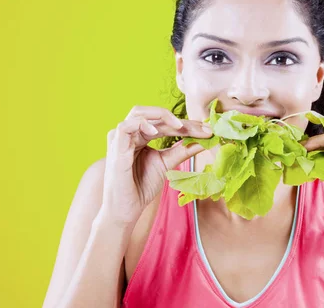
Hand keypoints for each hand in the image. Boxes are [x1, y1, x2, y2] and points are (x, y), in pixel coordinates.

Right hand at [100, 106, 212, 226]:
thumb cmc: (142, 187)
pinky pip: (125, 126)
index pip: (166, 122)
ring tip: (180, 126)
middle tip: (202, 128)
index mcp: (142, 135)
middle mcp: (130, 133)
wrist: (126, 209)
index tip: (208, 130)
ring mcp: (120, 138)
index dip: (187, 124)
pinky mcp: (114, 147)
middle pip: (155, 115)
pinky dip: (142, 124)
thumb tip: (206, 139)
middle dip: (181, 121)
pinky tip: (155, 131)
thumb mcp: (168, 164)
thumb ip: (183, 150)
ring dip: (162, 116)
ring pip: (139, 113)